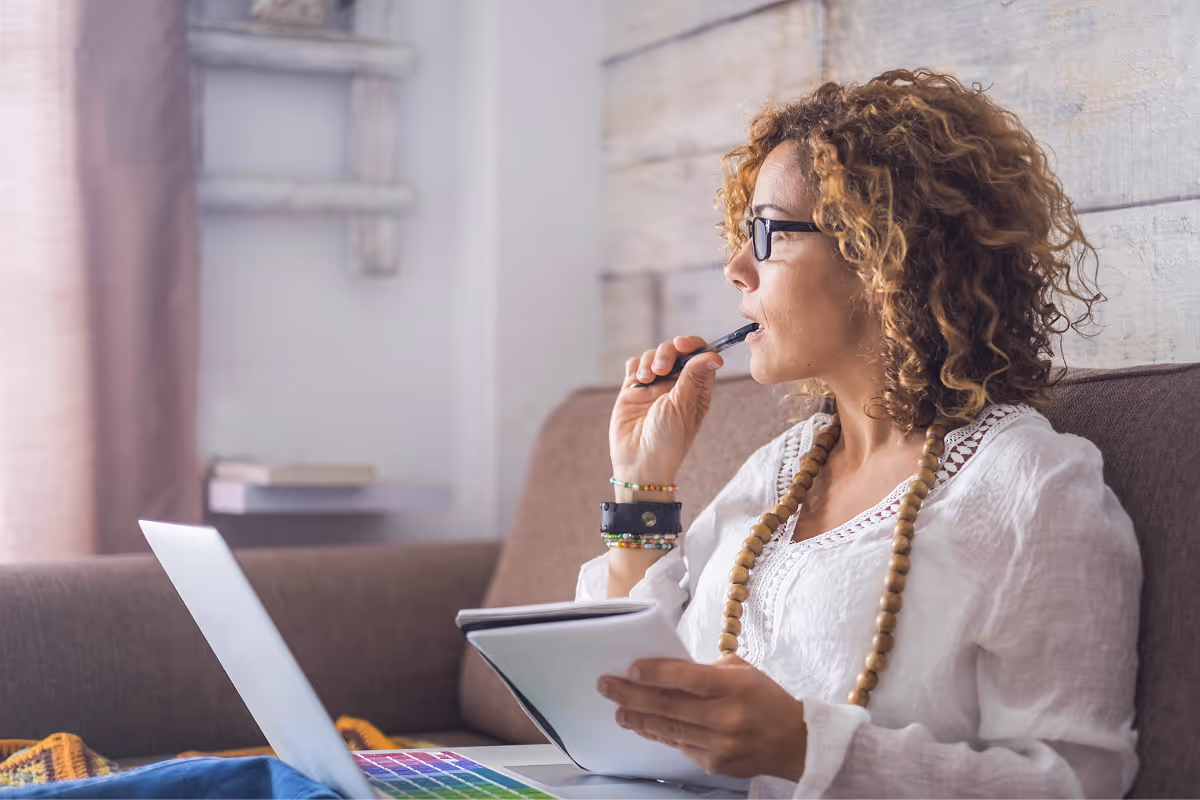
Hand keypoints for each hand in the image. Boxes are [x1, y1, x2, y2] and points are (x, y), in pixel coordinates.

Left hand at [596, 655, 807, 781]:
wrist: (794, 742)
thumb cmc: (765, 699)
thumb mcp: (742, 672)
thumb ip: (706, 670)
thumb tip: (667, 670)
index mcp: (734, 687)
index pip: (687, 678)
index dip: (655, 673)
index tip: (631, 668)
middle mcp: (726, 717)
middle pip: (669, 705)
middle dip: (632, 695)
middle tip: (607, 686)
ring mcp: (719, 744)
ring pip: (668, 729)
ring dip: (638, 718)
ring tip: (618, 709)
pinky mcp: (714, 763)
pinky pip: (679, 745)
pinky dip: (658, 734)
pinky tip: (643, 726)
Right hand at [609, 336, 723, 486]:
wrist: (639, 461)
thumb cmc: (668, 439)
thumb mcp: (684, 405)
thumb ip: (694, 376)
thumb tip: (715, 355)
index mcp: (696, 389)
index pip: (699, 356)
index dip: (693, 345)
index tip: (682, 344)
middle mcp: (676, 384)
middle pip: (675, 351)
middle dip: (667, 353)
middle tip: (661, 369)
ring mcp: (654, 386)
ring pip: (652, 355)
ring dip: (649, 361)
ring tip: (645, 380)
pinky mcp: (633, 390)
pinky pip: (634, 365)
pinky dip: (636, 367)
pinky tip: (637, 381)